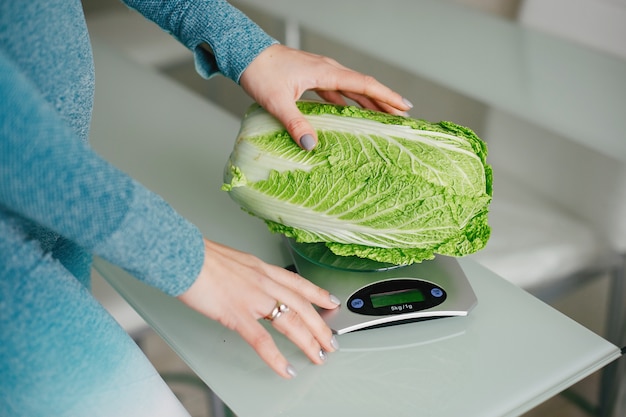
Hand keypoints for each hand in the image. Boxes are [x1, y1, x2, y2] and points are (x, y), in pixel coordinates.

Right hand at [177, 238, 339, 377]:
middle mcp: (263, 281)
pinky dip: (277, 358)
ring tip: (318, 356)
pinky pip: (263, 341)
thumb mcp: (230, 260)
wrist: (182, 254)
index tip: (331, 301)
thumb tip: (245, 282)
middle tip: (331, 341)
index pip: (297, 282)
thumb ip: (243, 273)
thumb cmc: (198, 256)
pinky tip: (285, 369)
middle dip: (320, 325)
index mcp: (260, 268)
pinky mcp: (237, 314)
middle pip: (302, 305)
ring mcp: (252, 298)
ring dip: (308, 342)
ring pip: (291, 322)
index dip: (318, 293)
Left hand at [239, 44, 412, 149]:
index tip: (404, 106)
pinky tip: (350, 115)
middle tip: (402, 117)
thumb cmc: (260, 72)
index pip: (364, 85)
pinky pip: (336, 92)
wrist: (245, 54)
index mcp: (325, 72)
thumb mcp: (277, 101)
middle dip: (383, 101)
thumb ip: (295, 123)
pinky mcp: (311, 78)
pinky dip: (347, 103)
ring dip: (367, 102)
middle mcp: (327, 70)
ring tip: (383, 116)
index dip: (386, 96)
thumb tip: (311, 145)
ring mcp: (320, 73)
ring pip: (350, 89)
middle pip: (363, 87)